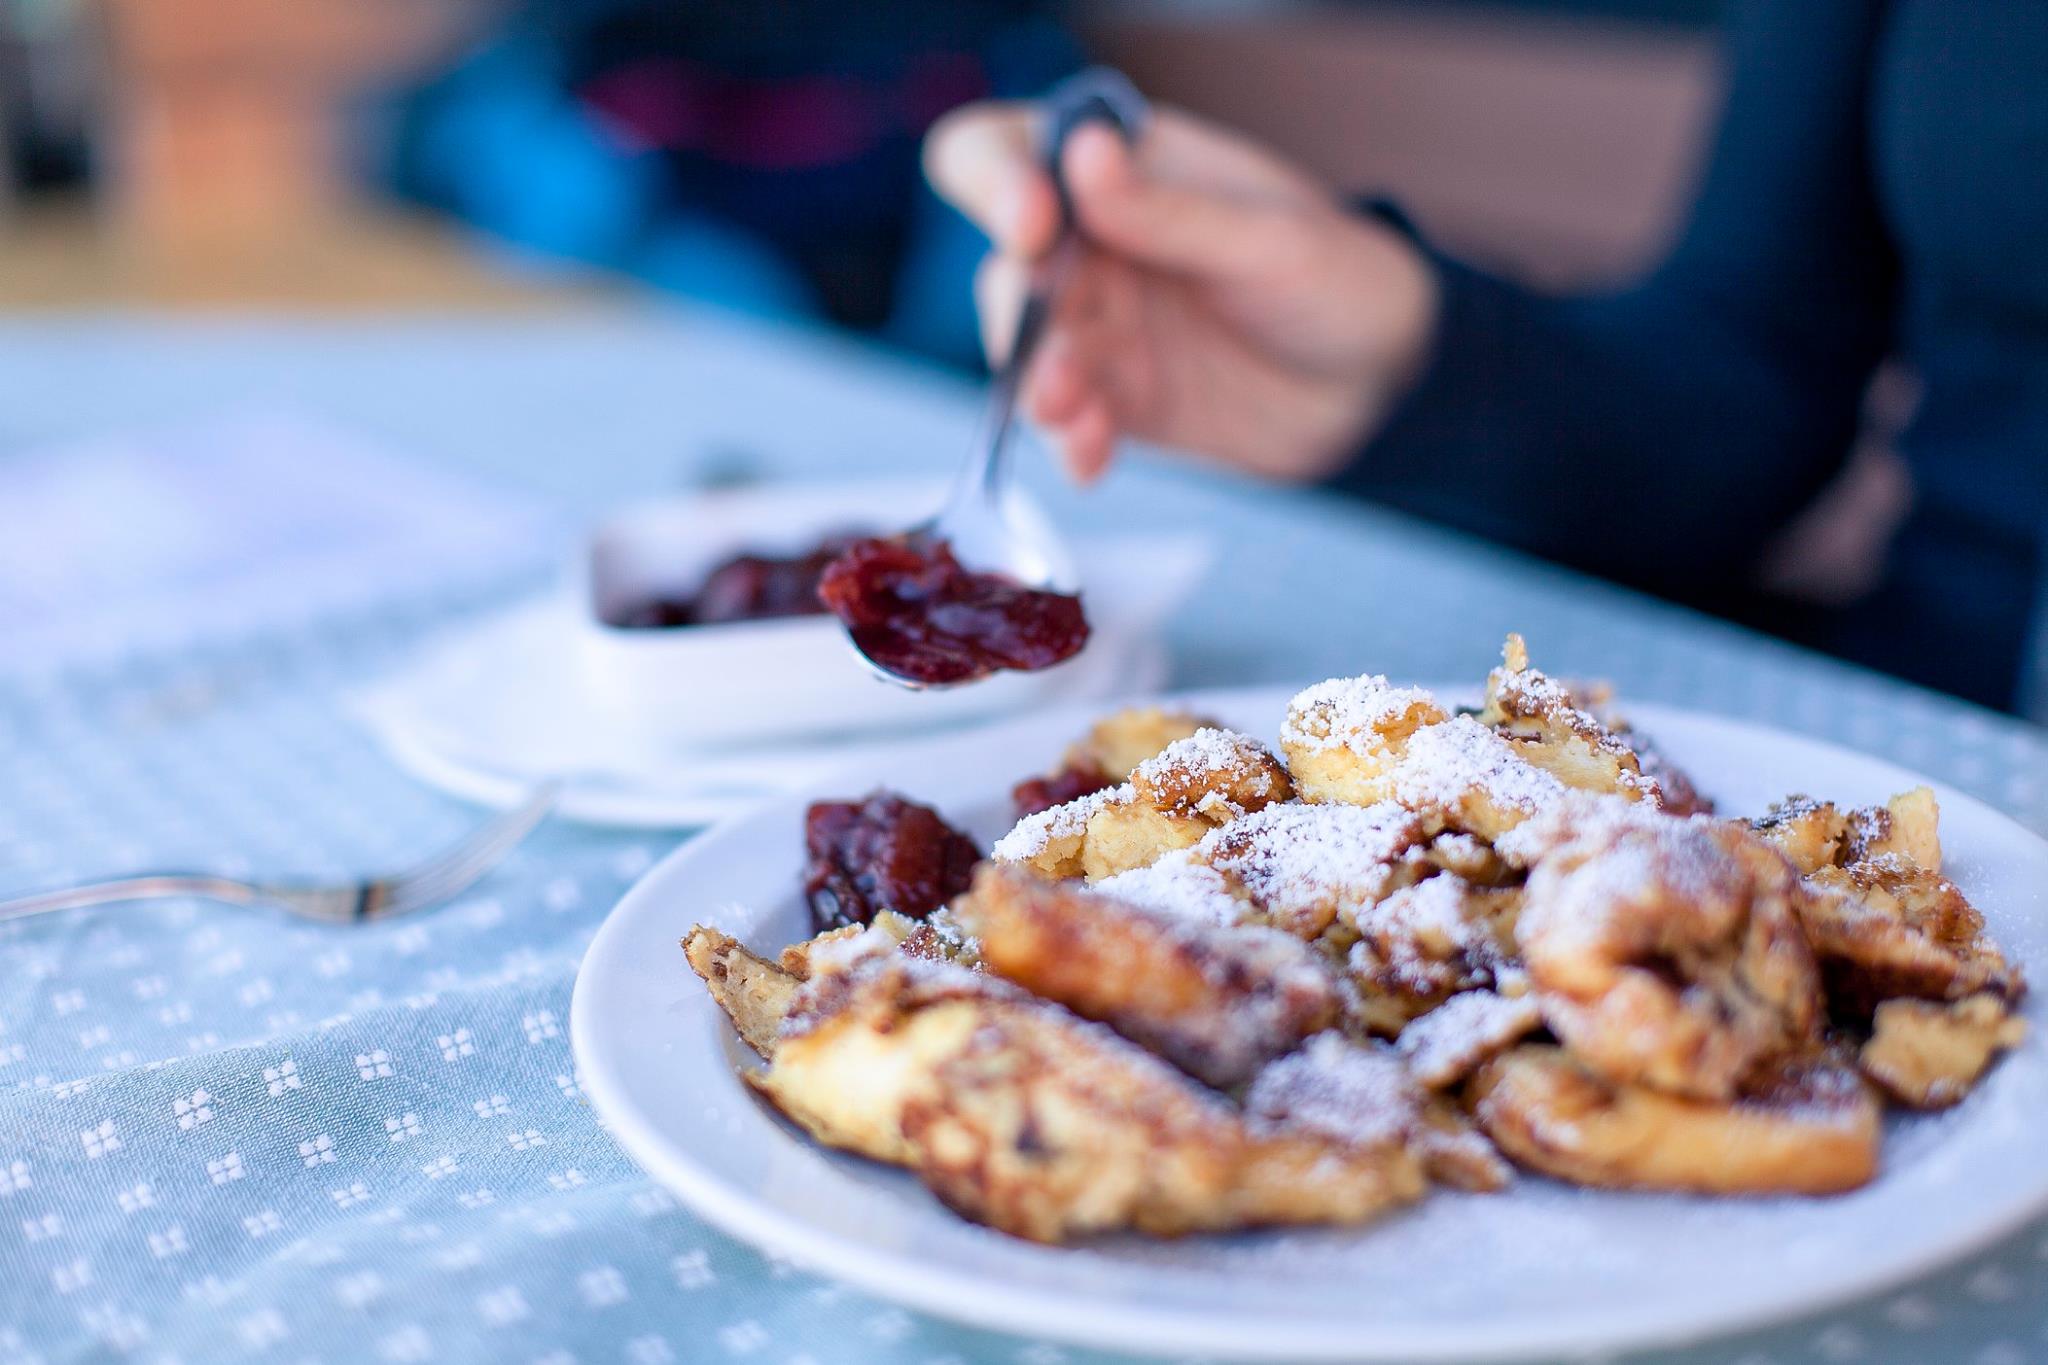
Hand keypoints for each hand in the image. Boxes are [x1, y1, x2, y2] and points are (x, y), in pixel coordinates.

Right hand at [924, 101, 1438, 482]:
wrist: (1388, 387)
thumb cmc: (1343, 281)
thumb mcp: (1272, 240)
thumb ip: (1172, 214)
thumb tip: (1084, 155)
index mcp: (1125, 168)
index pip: (1013, 152)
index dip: (999, 181)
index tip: (1032, 224)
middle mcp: (1094, 244)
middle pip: (1009, 265)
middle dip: (1022, 309)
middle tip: (1055, 348)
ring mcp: (1100, 326)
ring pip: (1027, 349)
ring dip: (1038, 381)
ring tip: (1069, 409)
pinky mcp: (1115, 399)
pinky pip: (1066, 419)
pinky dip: (1069, 439)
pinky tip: (1091, 459)